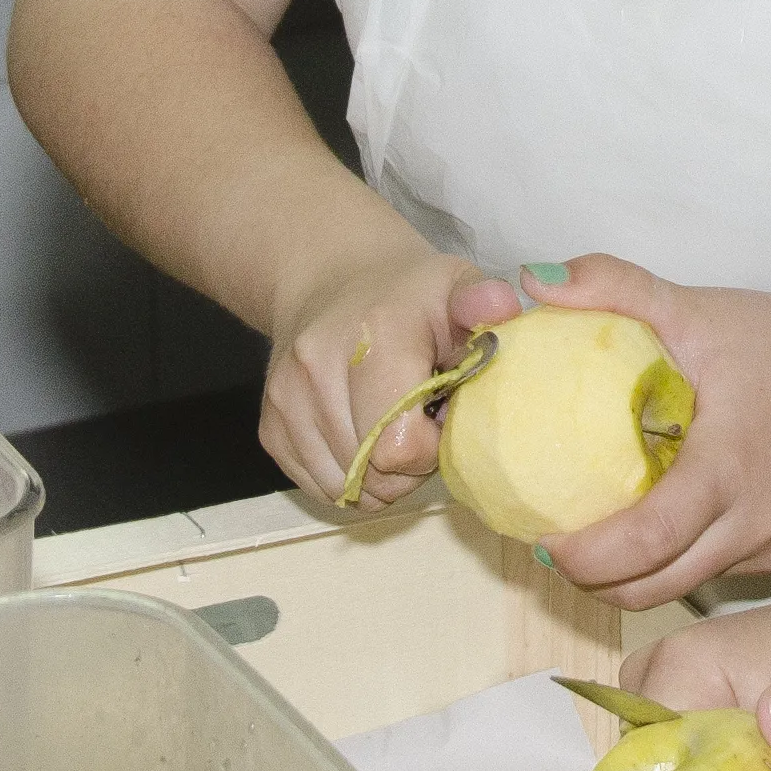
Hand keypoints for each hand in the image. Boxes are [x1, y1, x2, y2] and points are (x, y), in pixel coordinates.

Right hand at [261, 243, 520, 510]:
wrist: (333, 281)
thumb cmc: (411, 296)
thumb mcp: (456, 284)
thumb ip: (484, 300)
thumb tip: (501, 307)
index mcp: (372, 335)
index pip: (398, 446)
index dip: (432, 448)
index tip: (441, 416)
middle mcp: (316, 366)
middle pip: (372, 475)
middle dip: (408, 465)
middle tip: (420, 421)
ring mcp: (286, 399)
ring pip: (345, 489)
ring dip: (378, 476)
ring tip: (392, 425)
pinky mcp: (269, 428)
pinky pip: (319, 487)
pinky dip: (349, 477)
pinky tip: (362, 433)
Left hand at [527, 254, 770, 609]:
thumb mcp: (700, 307)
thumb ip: (617, 287)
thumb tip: (534, 280)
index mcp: (729, 469)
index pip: (646, 542)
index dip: (583, 557)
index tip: (539, 537)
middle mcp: (753, 525)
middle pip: (652, 588)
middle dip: (588, 580)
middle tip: (543, 543)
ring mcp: (769, 548)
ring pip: (677, 591)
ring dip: (622, 582)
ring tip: (579, 544)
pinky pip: (706, 575)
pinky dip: (664, 566)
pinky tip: (637, 530)